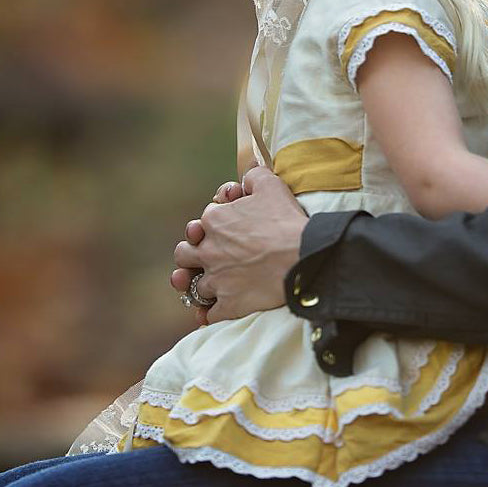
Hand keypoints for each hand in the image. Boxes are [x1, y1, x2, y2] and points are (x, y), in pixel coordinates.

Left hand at [170, 166, 307, 323]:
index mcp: (215, 221)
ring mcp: (216, 280)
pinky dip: (209, 313)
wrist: (303, 256)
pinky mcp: (227, 304)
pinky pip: (208, 314)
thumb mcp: (272, 186)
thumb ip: (253, 175)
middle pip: (184, 254)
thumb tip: (247, 173)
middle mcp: (209, 251)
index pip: (203, 221)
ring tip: (204, 286)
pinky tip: (214, 311)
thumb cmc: (287, 221)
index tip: (230, 228)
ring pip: (192, 286)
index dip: (216, 223)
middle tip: (208, 256)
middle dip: (193, 254)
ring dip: (197, 285)